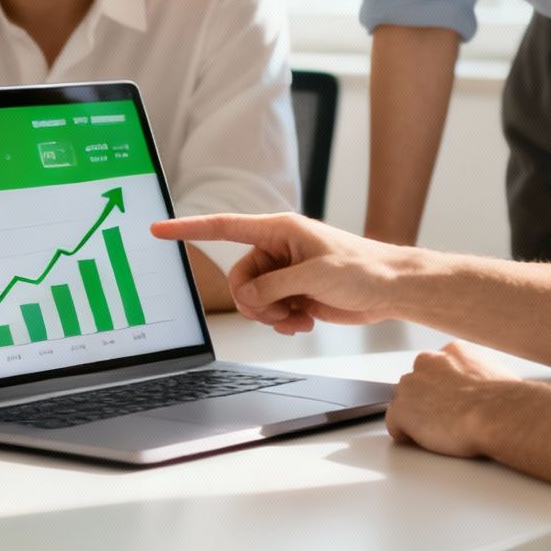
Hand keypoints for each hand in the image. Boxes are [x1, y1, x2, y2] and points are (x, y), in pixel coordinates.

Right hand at [151, 213, 409, 332]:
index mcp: (279, 230)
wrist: (391, 289)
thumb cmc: (363, 269)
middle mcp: (277, 249)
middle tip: (283, 309)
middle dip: (255, 301)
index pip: (224, 228)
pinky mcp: (293, 293)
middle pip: (238, 278)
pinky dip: (282, 322)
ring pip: (252, 299)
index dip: (189, 229)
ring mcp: (284, 272)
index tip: (159, 229)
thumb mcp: (314, 276)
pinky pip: (268, 311)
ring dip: (270, 315)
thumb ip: (275, 285)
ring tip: (298, 316)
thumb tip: (249, 296)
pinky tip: (304, 322)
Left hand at [384, 341, 517, 458]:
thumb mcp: (496, 375)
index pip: (435, 369)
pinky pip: (394, 425)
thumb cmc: (507, 401)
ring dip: (416, 417)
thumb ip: (478, 378)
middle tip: (445, 420)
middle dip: (425, 401)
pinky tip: (423, 441)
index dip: (441, 390)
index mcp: (453, 351)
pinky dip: (405, 435)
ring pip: (403, 403)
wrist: (499, 413)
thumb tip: (482, 392)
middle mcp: (428, 362)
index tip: (450, 403)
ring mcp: (411, 385)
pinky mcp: (402, 410)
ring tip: (438, 433)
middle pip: (416, 384)